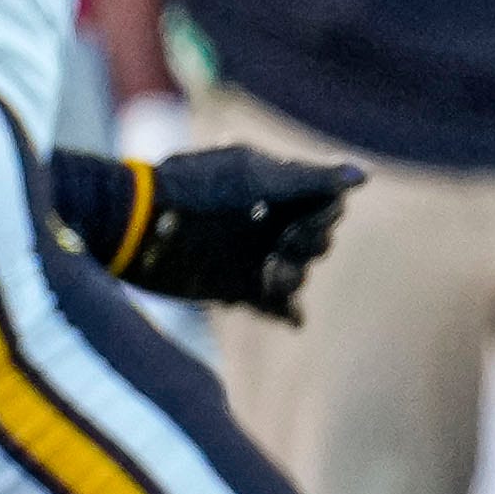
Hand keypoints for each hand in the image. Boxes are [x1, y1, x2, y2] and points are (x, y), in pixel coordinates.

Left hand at [49, 146, 360, 318]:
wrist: (132, 224)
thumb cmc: (192, 191)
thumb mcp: (253, 176)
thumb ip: (308, 178)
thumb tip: (362, 176)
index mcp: (274, 190)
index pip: (324, 203)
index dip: (323, 215)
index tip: (302, 221)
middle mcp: (266, 222)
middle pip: (317, 240)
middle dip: (308, 246)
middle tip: (281, 246)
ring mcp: (251, 255)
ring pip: (298, 272)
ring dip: (294, 277)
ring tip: (271, 276)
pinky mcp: (234, 287)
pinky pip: (274, 305)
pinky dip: (288, 312)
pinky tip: (292, 317)